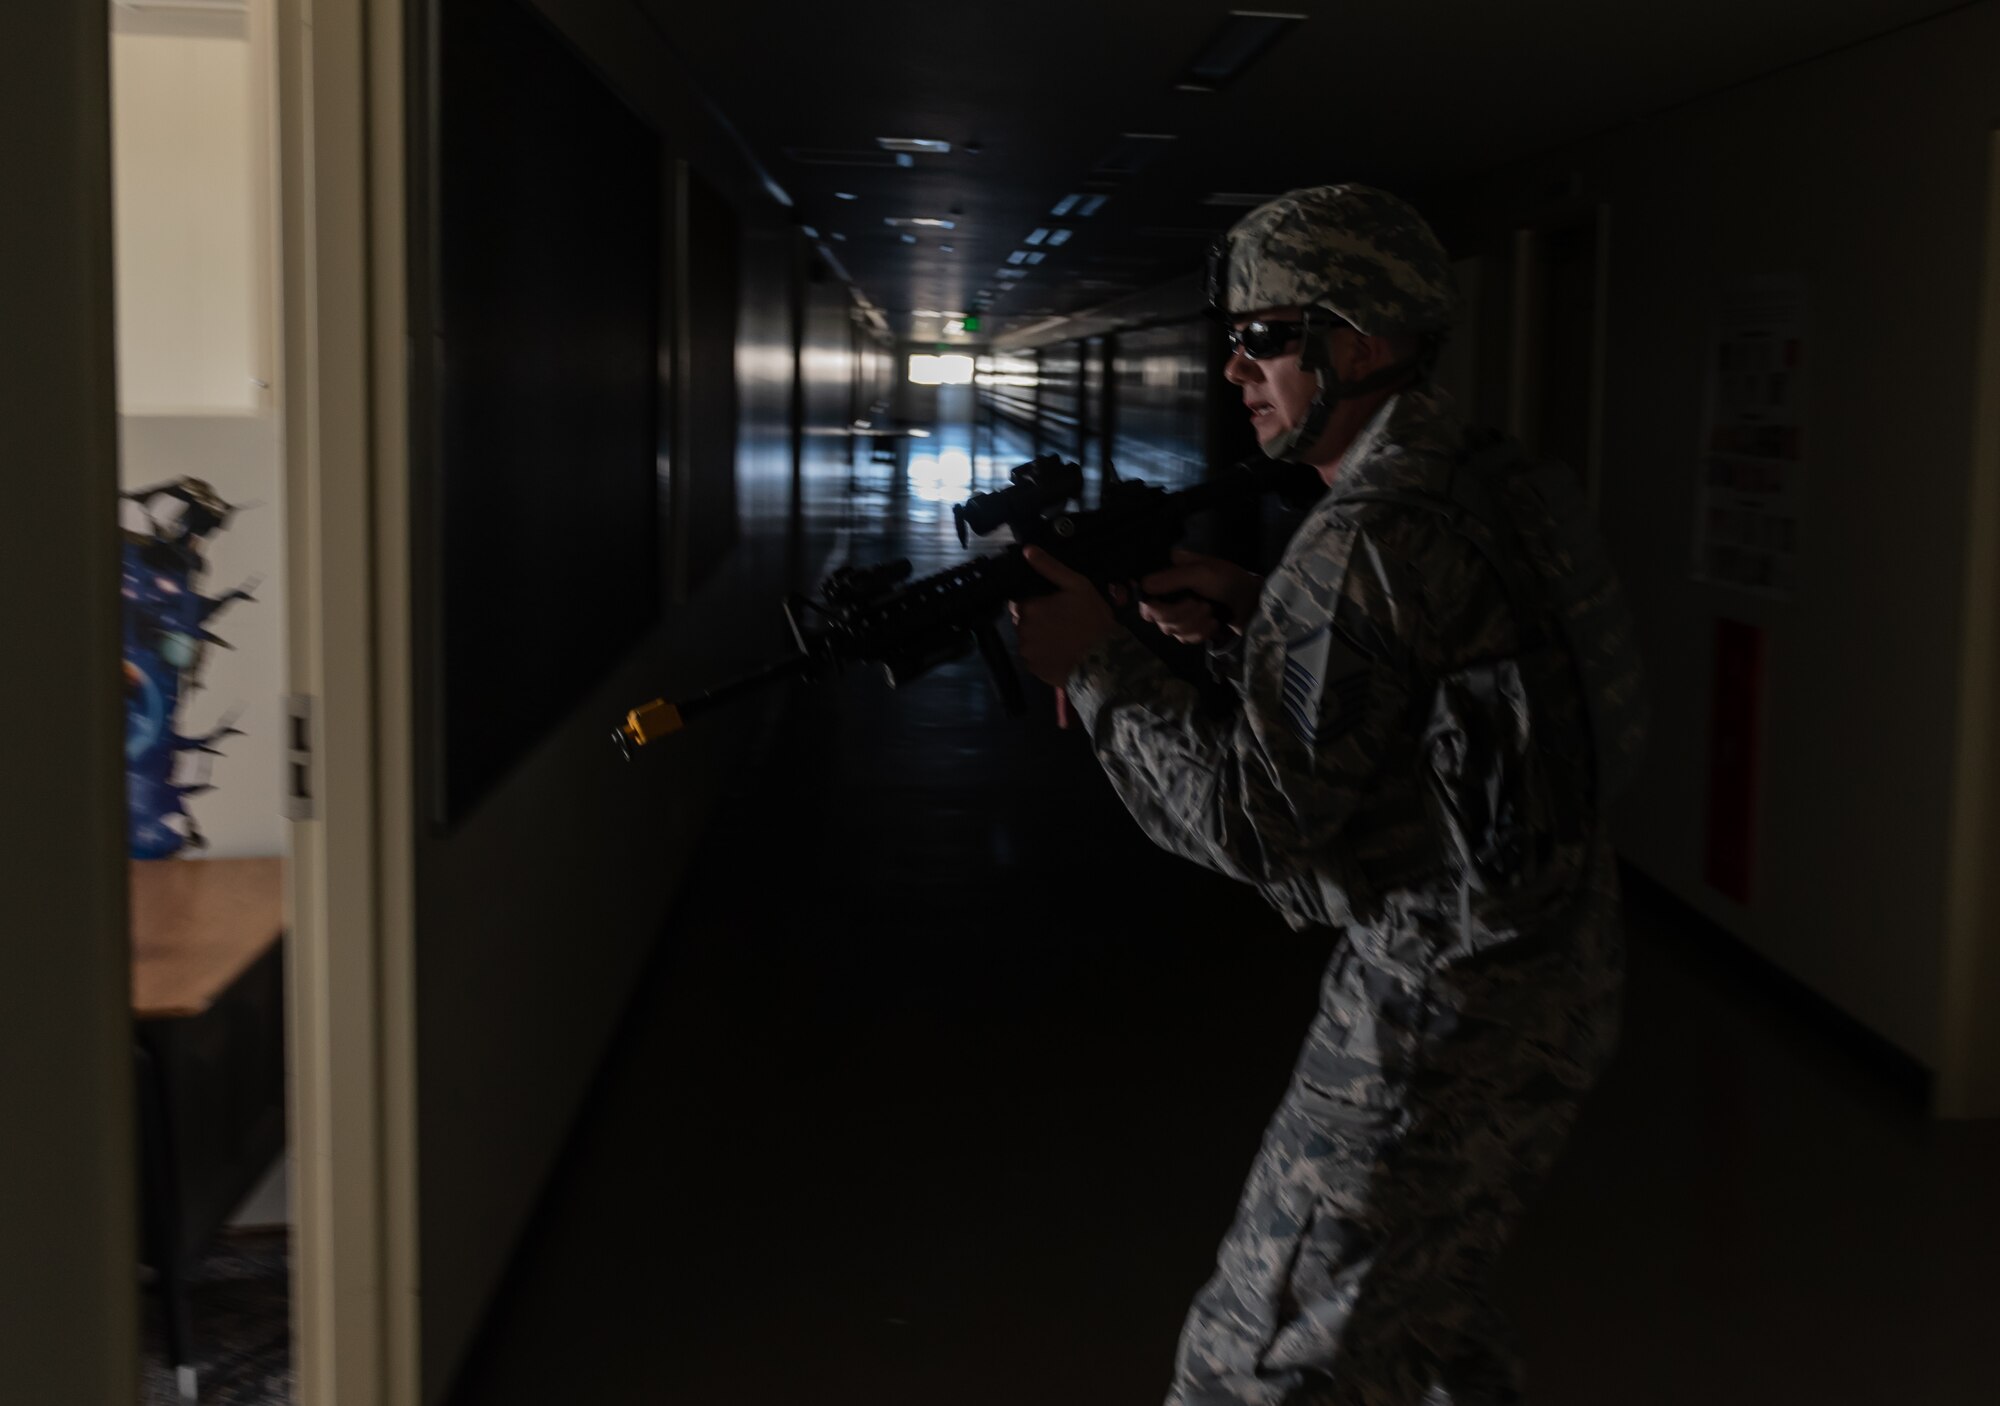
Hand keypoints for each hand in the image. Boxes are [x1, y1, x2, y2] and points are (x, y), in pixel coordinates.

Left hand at [1008, 546, 1117, 686]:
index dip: (1036, 603)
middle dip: (1036, 620)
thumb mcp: (1077, 586)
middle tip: (1061, 622)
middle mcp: (1022, 630)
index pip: (1021, 602)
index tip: (1052, 607)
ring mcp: (1027, 651)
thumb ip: (1050, 567)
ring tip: (1061, 639)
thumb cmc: (1092, 619)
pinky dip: (1041, 655)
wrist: (1104, 659)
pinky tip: (1059, 652)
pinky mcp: (1033, 669)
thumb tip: (1027, 550)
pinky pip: (1032, 658)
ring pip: (1027, 639)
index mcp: (1030, 608)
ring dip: (1037, 637)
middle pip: (1022, 621)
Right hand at [1135, 548, 1261, 644]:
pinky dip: (1200, 634)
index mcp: (1169, 574)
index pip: (1144, 595)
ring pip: (1170, 630)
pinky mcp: (1191, 628)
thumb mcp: (1202, 572)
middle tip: (1203, 606)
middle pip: (1157, 617)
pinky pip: (1183, 639)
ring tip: (1211, 614)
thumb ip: (1172, 578)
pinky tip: (1213, 625)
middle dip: (1181, 615)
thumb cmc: (1228, 581)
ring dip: (1194, 624)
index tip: (1158, 608)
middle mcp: (1169, 594)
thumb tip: (1143, 585)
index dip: (1150, 606)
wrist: (1252, 603)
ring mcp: (1180, 613)